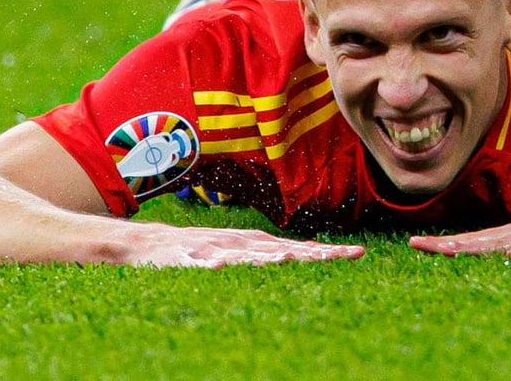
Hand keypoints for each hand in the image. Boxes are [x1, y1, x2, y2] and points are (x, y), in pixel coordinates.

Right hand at [124, 224, 365, 268]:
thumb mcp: (245, 248)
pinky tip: (215, 267)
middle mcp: (242, 244)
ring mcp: (214, 250)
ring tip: (286, 260)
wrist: (152, 244)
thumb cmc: (204, 248)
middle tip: (339, 257)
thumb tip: (314, 253)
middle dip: (310, 255)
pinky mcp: (185, 259)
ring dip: (264, 258)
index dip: (328, 252)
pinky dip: (206, 264)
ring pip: (243, 255)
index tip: (358, 254)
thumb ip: (277, 252)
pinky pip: (196, 263)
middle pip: (281, 251)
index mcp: (257, 243)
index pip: (299, 248)